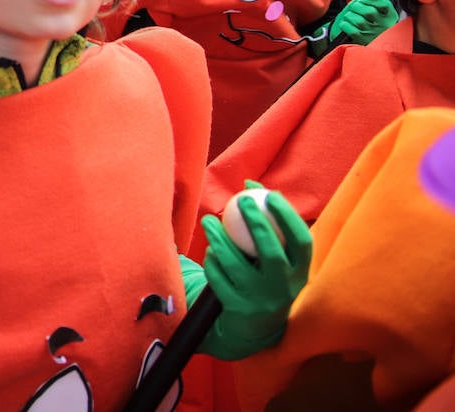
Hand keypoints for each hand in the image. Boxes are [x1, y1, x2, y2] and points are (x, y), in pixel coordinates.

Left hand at [200, 187, 311, 357]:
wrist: (256, 327)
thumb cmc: (266, 277)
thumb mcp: (277, 258)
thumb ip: (268, 223)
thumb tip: (251, 184)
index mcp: (300, 273)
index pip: (302, 243)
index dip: (288, 218)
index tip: (270, 195)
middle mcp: (284, 288)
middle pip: (270, 253)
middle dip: (257, 223)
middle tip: (241, 200)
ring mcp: (260, 300)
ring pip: (236, 264)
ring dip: (220, 239)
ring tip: (209, 221)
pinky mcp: (237, 308)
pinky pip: (219, 278)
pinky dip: (212, 262)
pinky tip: (211, 251)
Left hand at [329, 0, 398, 44]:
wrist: (359, 41)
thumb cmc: (365, 18)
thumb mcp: (371, 5)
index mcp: (391, 15)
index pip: (382, 3)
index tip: (363, 1)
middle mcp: (386, 26)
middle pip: (368, 12)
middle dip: (356, 7)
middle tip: (354, 9)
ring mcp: (374, 35)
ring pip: (358, 20)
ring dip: (349, 16)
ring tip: (351, 18)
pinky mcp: (362, 41)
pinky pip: (349, 28)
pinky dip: (344, 24)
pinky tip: (347, 25)